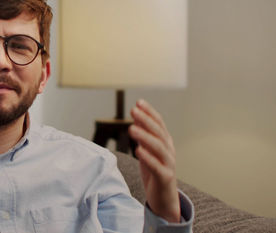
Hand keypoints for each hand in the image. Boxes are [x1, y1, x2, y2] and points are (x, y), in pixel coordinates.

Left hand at [128, 99, 180, 222]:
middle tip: (133, 110)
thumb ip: (144, 135)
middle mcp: (169, 151)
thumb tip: (136, 116)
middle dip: (146, 120)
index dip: (149, 113)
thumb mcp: (148, 150)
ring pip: (158, 148)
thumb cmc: (155, 172)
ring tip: (131, 129)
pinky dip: (148, 158)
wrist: (164, 198)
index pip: (159, 123)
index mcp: (165, 142)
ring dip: (145, 137)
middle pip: (159, 133)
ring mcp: (169, 164)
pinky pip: (157, 167)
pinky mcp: (165, 178)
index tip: (139, 102)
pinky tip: (138, 150)